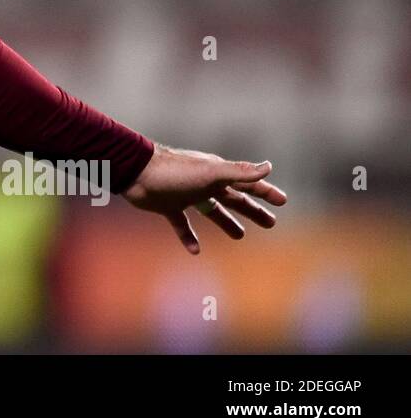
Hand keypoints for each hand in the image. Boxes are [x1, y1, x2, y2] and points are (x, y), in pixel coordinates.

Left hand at [121, 144, 287, 253]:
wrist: (135, 172)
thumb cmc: (174, 171)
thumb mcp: (211, 172)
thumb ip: (239, 172)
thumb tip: (269, 166)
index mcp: (216, 174)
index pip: (247, 183)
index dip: (265, 192)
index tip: (282, 202)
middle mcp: (203, 184)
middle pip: (233, 199)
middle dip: (252, 210)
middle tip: (270, 223)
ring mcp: (186, 195)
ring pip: (211, 211)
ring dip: (226, 222)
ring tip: (240, 236)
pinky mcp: (168, 206)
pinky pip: (182, 224)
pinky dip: (189, 236)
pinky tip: (196, 251)